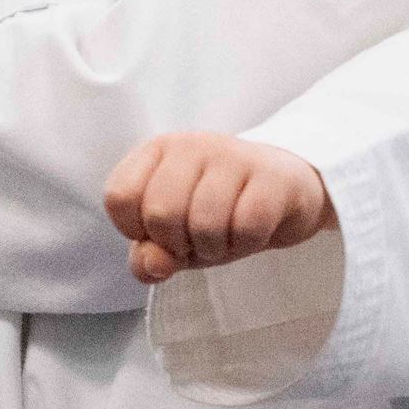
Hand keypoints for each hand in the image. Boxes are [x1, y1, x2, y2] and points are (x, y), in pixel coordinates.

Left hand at [103, 132, 333, 284]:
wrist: (289, 190)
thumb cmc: (222, 212)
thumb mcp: (175, 238)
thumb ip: (148, 255)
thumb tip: (153, 264)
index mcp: (158, 151)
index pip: (119, 196)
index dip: (137, 230)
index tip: (162, 231)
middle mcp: (192, 144)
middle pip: (160, 214)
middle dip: (179, 244)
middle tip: (199, 239)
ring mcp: (234, 155)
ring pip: (204, 223)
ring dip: (215, 248)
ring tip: (226, 236)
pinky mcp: (272, 175)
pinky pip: (246, 226)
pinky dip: (247, 243)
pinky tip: (253, 232)